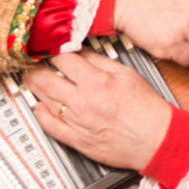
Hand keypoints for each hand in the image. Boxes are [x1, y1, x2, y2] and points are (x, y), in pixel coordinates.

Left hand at [23, 51, 172, 170]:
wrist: (156, 139)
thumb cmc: (147, 108)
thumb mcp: (127, 74)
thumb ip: (99, 61)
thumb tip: (81, 51)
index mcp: (97, 82)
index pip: (62, 60)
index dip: (52, 50)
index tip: (50, 48)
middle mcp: (83, 103)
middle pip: (44, 80)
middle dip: (34, 67)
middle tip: (32, 62)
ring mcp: (77, 123)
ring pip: (43, 101)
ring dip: (35, 87)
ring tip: (33, 79)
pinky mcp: (76, 140)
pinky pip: (49, 126)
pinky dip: (40, 114)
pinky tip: (40, 106)